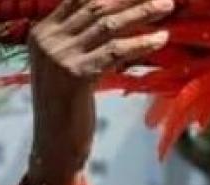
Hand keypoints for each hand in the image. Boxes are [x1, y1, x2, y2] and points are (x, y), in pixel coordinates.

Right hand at [26, 0, 176, 184]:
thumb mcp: (71, 68)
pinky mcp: (75, 74)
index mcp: (42, 33)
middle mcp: (46, 39)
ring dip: (141, 13)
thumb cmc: (69, 109)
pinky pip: (115, 51)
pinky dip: (141, 42)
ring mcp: (58, 56)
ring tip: (167, 6)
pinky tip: (161, 38)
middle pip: (96, 6)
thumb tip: (122, 21)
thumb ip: (85, 43)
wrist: (54, 146)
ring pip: (108, 24)